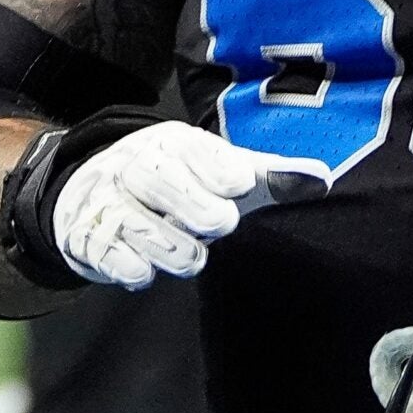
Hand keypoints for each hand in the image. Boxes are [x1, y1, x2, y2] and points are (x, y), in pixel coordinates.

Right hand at [52, 122, 329, 288]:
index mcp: (175, 142)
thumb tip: (323, 179)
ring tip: (188, 247)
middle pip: (177, 193)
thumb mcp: (222, 170)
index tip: (238, 186)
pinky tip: (147, 262)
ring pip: (155, 237)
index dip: (226, 175)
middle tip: (216, 224)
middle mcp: (137, 165)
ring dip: (181, 252)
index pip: (205, 155)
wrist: (94, 190)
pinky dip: (142, 270)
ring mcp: (109, 202)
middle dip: (206, 218)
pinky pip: (123, 264)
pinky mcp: (89, 239)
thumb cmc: (179, 182)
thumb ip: (271, 175)